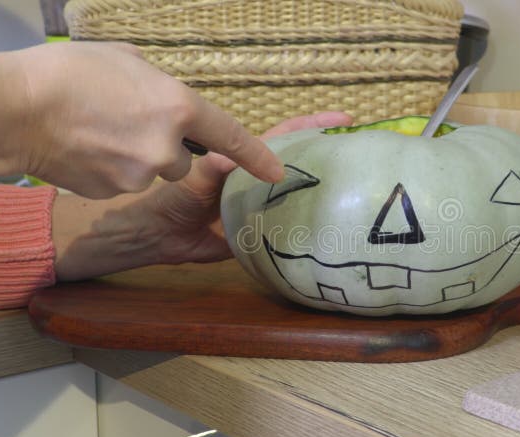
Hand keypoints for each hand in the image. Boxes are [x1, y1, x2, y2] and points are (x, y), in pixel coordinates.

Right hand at [0, 42, 283, 198]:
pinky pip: (123, 182)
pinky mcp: (114, 192)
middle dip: (163, 147)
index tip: (276, 172)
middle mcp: (167, 148)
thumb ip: (158, 84)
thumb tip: (164, 95)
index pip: (232, 137)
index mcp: (179, 108)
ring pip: (152, 172)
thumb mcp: (126, 60)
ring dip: (135, 158)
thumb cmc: (69, 74)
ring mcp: (141, 176)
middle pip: (182, 160)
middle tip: (125, 122)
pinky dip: (110, 170)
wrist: (16, 110)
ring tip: (98, 132)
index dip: (257, 156)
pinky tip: (85, 150)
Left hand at [52, 112, 352, 279]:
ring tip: (357, 188)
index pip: (286, 138)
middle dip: (329, 154)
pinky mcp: (261, 235)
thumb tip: (232, 161)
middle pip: (300, 165)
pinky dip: (307, 229)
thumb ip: (212, 170)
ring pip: (298, 196)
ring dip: (323, 192)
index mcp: (245, 161)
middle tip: (361, 151)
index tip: (343, 119)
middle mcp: (259, 182)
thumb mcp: (193, 180)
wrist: (158, 236)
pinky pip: (287, 231)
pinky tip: (332, 230)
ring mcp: (262, 207)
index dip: (313, 126)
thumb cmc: (171, 199)